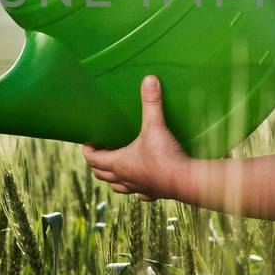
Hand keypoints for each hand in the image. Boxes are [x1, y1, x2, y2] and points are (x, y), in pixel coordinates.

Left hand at [83, 75, 191, 200]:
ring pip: (117, 187)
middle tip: (100, 152)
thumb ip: (151, 103)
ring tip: (116, 168)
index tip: (88, 142)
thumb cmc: (166, 156)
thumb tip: (149, 79)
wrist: (186, 181)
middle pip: (101, 174)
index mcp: (119, 163)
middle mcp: (125, 178)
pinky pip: (139, 194)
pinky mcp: (153, 193)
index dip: (88, 150)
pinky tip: (140, 186)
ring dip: (113, 178)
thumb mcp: (155, 126)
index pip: (93, 159)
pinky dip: (136, 190)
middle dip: (97, 164)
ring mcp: (138, 188)